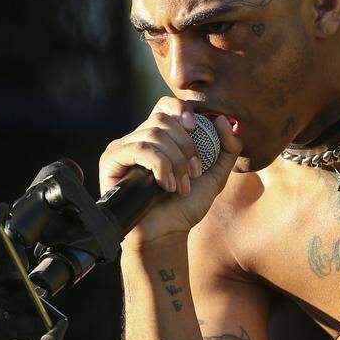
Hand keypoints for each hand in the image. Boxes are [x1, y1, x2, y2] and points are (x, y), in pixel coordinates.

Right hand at [99, 96, 241, 248]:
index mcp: (161, 137)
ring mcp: (124, 147)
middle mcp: (140, 138)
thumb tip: (224, 120)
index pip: (166, 106)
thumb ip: (227, 148)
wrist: (166, 233)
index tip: (196, 127)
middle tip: (194, 173)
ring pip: (152, 133)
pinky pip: (138, 148)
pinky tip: (166, 185)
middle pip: (162, 119)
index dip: (181, 109)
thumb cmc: (186, 206)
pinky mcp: (111, 160)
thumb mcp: (215, 176)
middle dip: (185, 146)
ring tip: (180, 186)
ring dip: (174, 161)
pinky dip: (159, 165)